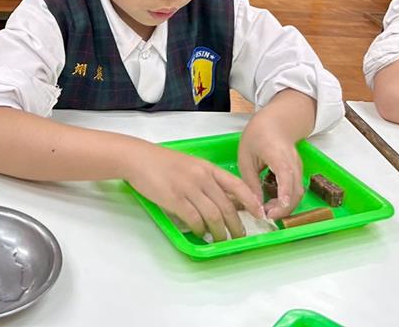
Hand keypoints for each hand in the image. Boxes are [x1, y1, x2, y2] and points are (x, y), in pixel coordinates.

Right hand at [123, 143, 263, 241]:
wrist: (140, 159)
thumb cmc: (164, 163)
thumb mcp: (191, 166)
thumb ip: (207, 180)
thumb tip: (223, 202)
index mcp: (208, 168)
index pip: (237, 185)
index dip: (250, 201)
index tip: (259, 213)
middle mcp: (202, 177)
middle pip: (227, 206)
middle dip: (236, 225)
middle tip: (239, 237)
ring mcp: (188, 188)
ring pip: (213, 215)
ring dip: (219, 232)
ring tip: (221, 240)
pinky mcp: (175, 199)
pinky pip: (194, 219)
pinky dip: (200, 229)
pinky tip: (200, 233)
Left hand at [238, 116, 304, 219]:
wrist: (275, 123)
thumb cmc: (257, 137)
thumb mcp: (246, 158)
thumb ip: (251, 183)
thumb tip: (255, 206)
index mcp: (277, 154)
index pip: (285, 174)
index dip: (284, 192)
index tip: (279, 206)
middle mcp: (293, 162)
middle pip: (295, 190)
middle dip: (284, 207)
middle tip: (266, 215)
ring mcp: (298, 168)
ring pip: (298, 193)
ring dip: (286, 206)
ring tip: (267, 211)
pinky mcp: (298, 173)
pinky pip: (296, 190)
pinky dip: (287, 201)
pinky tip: (273, 204)